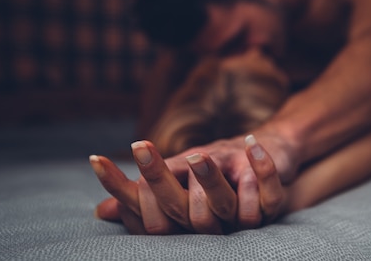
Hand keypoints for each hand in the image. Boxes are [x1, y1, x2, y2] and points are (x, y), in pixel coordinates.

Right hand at [90, 135, 287, 233]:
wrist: (270, 163)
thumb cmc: (218, 174)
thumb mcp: (181, 176)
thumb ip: (146, 193)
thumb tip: (100, 212)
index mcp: (185, 221)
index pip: (148, 214)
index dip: (123, 189)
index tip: (97, 160)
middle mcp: (212, 225)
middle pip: (182, 212)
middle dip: (161, 179)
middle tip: (139, 147)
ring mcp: (245, 216)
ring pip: (227, 207)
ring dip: (212, 178)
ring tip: (199, 153)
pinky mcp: (273, 202)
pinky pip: (271, 194)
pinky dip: (262, 169)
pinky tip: (252, 145)